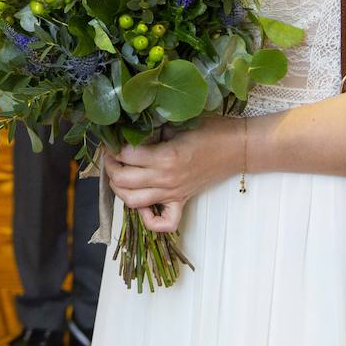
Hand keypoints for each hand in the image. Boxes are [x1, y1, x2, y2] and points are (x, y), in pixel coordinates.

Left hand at [103, 118, 236, 232]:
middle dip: (110, 166)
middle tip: (109, 155)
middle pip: (123, 180)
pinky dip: (147, 219)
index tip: (111, 138)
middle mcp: (166, 179)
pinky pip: (162, 223)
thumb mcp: (176, 123)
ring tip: (118, 174)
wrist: (236, 148)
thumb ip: (152, 130)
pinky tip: (142, 204)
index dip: (113, 146)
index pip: (125, 155)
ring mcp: (173, 193)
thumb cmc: (210, 130)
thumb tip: (129, 131)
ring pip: (133, 202)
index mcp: (165, 157)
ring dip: (119, 189)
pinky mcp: (181, 201)